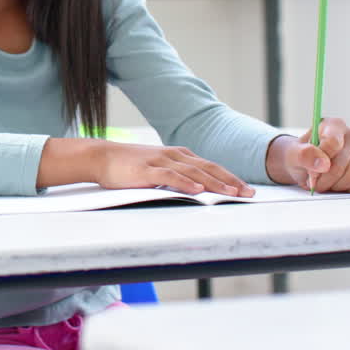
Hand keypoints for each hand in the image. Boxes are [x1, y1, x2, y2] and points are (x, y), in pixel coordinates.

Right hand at [96, 143, 253, 196]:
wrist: (102, 157)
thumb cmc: (130, 167)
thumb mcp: (158, 169)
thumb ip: (177, 176)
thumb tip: (198, 189)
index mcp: (179, 155)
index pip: (211, 166)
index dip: (230, 177)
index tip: (246, 190)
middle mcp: (174, 155)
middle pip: (209, 168)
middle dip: (231, 181)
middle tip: (248, 193)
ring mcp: (161, 161)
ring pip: (194, 172)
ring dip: (214, 182)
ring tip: (231, 193)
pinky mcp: (147, 170)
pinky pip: (170, 176)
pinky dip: (186, 182)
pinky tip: (198, 189)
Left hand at [267, 117, 349, 192]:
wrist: (301, 166)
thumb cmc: (298, 155)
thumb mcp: (292, 153)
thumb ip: (303, 154)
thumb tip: (322, 163)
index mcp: (334, 125)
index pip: (333, 142)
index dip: (320, 159)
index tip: (310, 167)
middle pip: (341, 164)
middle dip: (324, 177)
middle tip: (312, 180)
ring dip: (334, 185)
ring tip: (322, 182)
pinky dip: (348, 189)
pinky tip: (336, 185)